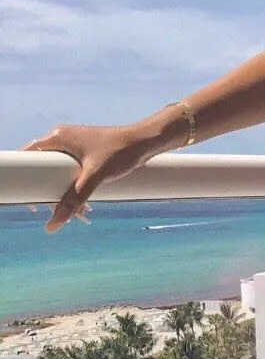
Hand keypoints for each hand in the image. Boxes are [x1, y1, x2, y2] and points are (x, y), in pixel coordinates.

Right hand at [19, 124, 148, 232]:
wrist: (145, 142)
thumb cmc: (120, 152)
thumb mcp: (95, 178)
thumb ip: (75, 199)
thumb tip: (55, 221)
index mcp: (58, 137)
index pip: (29, 155)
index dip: (25, 176)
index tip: (30, 196)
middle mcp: (63, 138)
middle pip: (44, 166)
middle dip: (49, 190)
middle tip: (54, 209)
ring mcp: (76, 144)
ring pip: (60, 170)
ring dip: (65, 190)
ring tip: (78, 212)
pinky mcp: (87, 151)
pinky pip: (73, 170)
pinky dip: (75, 186)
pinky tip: (85, 204)